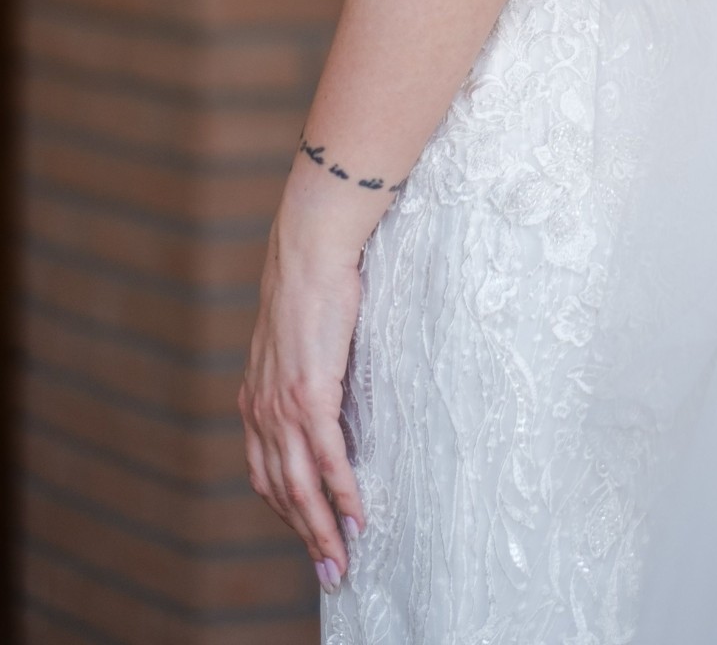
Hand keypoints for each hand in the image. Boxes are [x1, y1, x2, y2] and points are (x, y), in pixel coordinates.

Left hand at [239, 208, 365, 591]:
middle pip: (279, 491)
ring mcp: (283, 405)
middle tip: (330, 572)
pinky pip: (326, 457)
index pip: (264, 471)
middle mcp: (261, 409)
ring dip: (322, 528)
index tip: (308, 536)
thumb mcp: (296, 341)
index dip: (285, 511)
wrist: (310, 250)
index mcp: (255, 399)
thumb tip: (325, 392)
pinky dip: (342, 491)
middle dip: (304, 535)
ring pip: (300, 486)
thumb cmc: (311, 286)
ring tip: (343, 559)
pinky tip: (357, 514)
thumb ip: (301, 374)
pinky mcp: (310, 393)